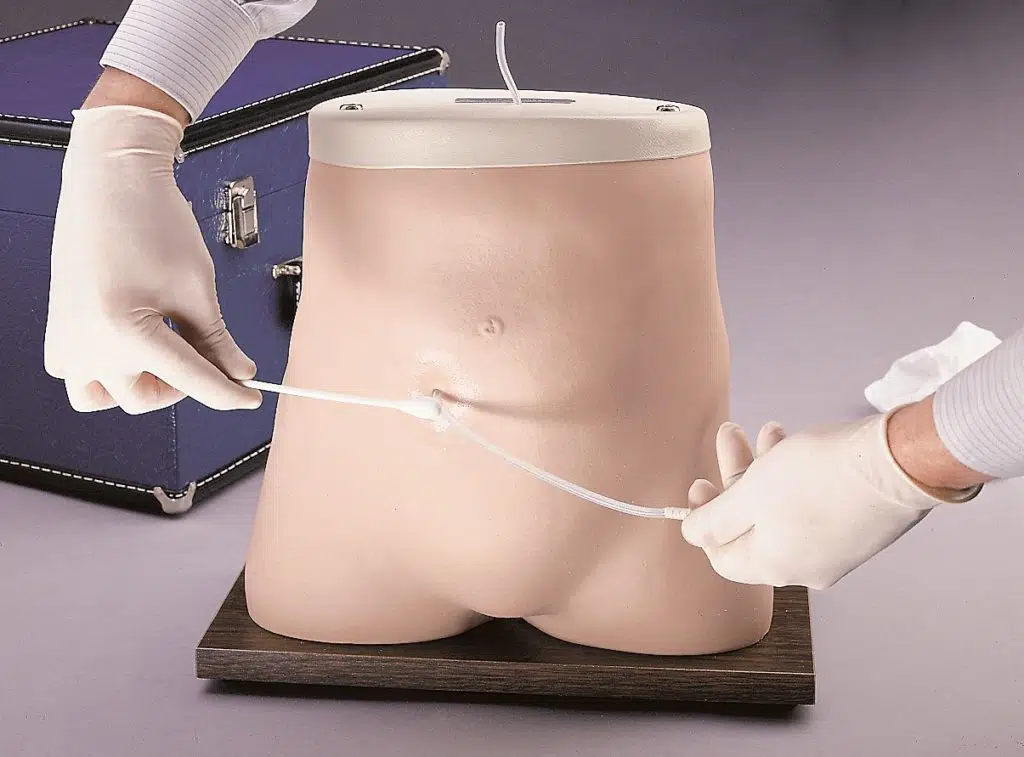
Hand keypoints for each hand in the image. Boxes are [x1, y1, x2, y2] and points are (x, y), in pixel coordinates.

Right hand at [44, 105, 261, 413]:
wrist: (112, 180)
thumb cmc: (151, 220)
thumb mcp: (197, 288)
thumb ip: (217, 341)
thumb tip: (236, 373)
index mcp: (126, 332)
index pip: (190, 381)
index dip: (228, 393)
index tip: (250, 397)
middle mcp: (88, 343)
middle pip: (146, 398)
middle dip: (182, 385)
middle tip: (207, 357)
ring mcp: (67, 339)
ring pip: (107, 396)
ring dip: (139, 386)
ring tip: (166, 354)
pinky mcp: (58, 330)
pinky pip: (78, 376)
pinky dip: (107, 373)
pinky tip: (133, 347)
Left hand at [680, 411, 977, 589]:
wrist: (902, 463)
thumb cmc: (819, 477)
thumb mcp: (750, 494)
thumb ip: (715, 519)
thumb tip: (691, 535)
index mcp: (774, 567)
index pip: (723, 557)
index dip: (704, 521)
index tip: (700, 484)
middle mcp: (806, 568)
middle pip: (753, 525)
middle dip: (736, 476)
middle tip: (729, 436)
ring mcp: (837, 550)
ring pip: (783, 508)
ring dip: (766, 466)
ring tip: (765, 428)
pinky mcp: (860, 527)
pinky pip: (814, 504)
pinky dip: (797, 473)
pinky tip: (795, 440)